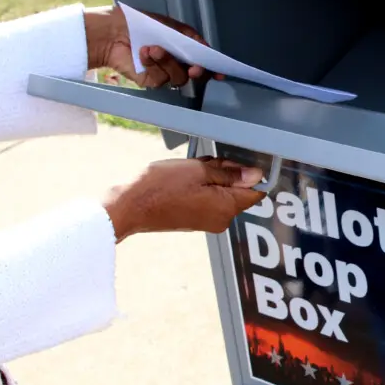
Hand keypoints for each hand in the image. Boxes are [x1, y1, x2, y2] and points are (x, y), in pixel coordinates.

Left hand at [83, 5, 226, 88]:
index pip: (202, 61)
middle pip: (195, 75)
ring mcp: (164, 73)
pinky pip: (160, 78)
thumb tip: (205, 46)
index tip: (219, 73)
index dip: (213, 69)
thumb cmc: (139, 24)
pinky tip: (144, 53)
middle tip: (195, 67)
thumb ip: (190, 36)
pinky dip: (153, 64)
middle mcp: (176, 63)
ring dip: (168, 62)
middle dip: (197, 71)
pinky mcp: (150, 80)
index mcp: (183, 49)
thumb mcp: (170, 25)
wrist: (112, 31)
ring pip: (179, 77)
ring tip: (154, 48)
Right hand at [103, 158, 265, 242]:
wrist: (130, 206)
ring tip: (189, 171)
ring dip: (210, 178)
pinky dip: (200, 186)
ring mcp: (207, 222)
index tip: (232, 162)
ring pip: (221, 193)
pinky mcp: (194, 220)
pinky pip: (207, 199)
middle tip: (203, 164)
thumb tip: (255, 176)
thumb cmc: (160, 187)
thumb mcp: (199, 170)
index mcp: (226, 208)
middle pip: (237, 191)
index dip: (248, 174)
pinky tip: (183, 179)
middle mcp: (221, 220)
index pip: (255, 192)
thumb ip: (230, 173)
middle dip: (225, 174)